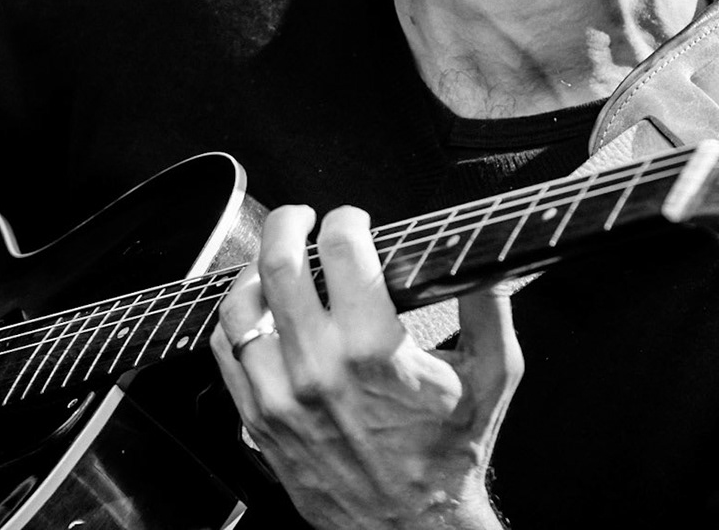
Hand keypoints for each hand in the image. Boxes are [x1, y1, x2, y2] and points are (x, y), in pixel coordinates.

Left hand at [209, 206, 523, 529]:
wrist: (414, 528)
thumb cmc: (449, 455)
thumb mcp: (493, 375)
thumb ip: (490, 306)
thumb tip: (488, 255)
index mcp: (374, 348)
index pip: (341, 247)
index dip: (347, 219)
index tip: (355, 222)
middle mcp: (319, 368)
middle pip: (279, 262)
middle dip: (289, 223)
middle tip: (302, 219)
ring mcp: (281, 396)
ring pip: (240, 305)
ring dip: (255, 271)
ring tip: (274, 264)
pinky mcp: (258, 421)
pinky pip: (224, 352)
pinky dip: (236, 322)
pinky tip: (260, 314)